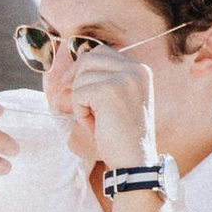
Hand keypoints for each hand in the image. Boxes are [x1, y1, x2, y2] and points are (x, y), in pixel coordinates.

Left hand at [67, 47, 158, 174]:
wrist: (135, 159)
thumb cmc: (124, 134)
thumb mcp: (119, 100)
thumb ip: (104, 81)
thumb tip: (70, 73)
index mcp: (141, 70)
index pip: (102, 52)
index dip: (82, 66)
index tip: (69, 81)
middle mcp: (135, 69)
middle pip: (90, 58)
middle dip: (76, 78)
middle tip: (74, 100)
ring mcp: (124, 78)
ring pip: (81, 77)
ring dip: (80, 100)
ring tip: (93, 119)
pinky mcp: (109, 91)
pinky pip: (78, 93)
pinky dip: (79, 111)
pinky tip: (94, 125)